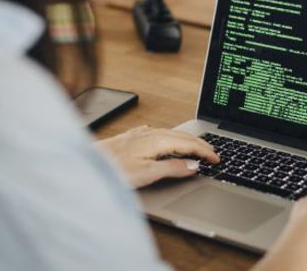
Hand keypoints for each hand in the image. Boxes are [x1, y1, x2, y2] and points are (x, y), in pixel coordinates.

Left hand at [98, 126, 219, 188]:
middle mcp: (150, 132)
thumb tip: (194, 166)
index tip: (217, 159)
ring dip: (187, 140)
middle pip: (183, 135)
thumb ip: (172, 168)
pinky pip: (159, 134)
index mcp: (157, 140)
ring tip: (196, 148)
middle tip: (213, 154)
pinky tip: (167, 141)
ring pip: (171, 133)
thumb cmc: (113, 169)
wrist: (88, 162)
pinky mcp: (133, 137)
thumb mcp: (147, 173)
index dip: (206, 151)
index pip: (189, 143)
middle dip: (200, 143)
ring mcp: (141, 133)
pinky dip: (171, 139)